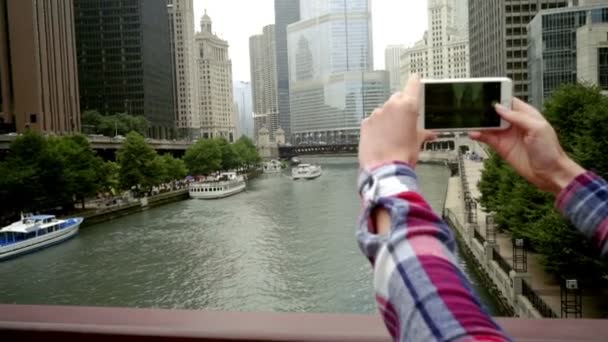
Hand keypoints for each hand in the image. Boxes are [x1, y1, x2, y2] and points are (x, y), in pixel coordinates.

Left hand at [358, 75, 435, 169]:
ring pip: (384, 110)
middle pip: (398, 98)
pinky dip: (377, 126)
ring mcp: (376, 114)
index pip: (413, 85)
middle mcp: (391, 106)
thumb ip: (423, 133)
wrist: (384, 168)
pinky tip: (381, 138)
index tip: (415, 78)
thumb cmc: (403, 155)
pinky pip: (373, 120)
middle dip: (402, 105)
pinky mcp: (365, 123)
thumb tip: (429, 134)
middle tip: (406, 120)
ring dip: (388, 117)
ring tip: (392, 134)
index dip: (414, 82)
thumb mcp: (418, 142)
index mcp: (408, 106)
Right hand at [469, 98, 584, 194]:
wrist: (549, 173)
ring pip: (489, 125)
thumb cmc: (549, 150)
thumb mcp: (537, 128)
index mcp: (526, 115)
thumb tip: (499, 108)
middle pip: (496, 112)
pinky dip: (478, 135)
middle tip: (473, 106)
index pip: (509, 101)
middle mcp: (515, 123)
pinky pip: (487, 138)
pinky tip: (473, 133)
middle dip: (485, 109)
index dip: (499, 97)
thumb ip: (518, 117)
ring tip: (469, 119)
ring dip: (480, 122)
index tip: (486, 93)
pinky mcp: (501, 147)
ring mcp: (507, 135)